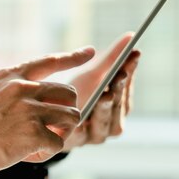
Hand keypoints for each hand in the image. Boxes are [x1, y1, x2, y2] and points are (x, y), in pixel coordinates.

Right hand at [0, 46, 95, 176]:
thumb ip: (13, 88)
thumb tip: (39, 93)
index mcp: (13, 76)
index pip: (49, 61)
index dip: (73, 56)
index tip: (90, 52)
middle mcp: (24, 88)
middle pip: (70, 94)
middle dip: (66, 111)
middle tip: (52, 126)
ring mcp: (30, 110)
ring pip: (72, 118)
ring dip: (61, 132)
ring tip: (41, 142)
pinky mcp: (32, 134)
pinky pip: (58, 143)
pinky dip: (47, 152)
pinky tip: (28, 154)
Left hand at [63, 32, 140, 149]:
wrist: (45, 117)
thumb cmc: (73, 94)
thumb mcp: (92, 75)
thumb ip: (111, 59)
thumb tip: (132, 35)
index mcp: (118, 107)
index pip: (128, 89)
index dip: (131, 73)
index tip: (133, 55)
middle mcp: (110, 124)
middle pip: (119, 108)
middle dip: (120, 89)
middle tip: (118, 74)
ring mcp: (94, 136)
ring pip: (106, 123)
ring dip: (106, 108)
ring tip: (104, 93)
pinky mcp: (76, 143)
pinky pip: (82, 135)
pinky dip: (82, 124)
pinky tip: (81, 113)